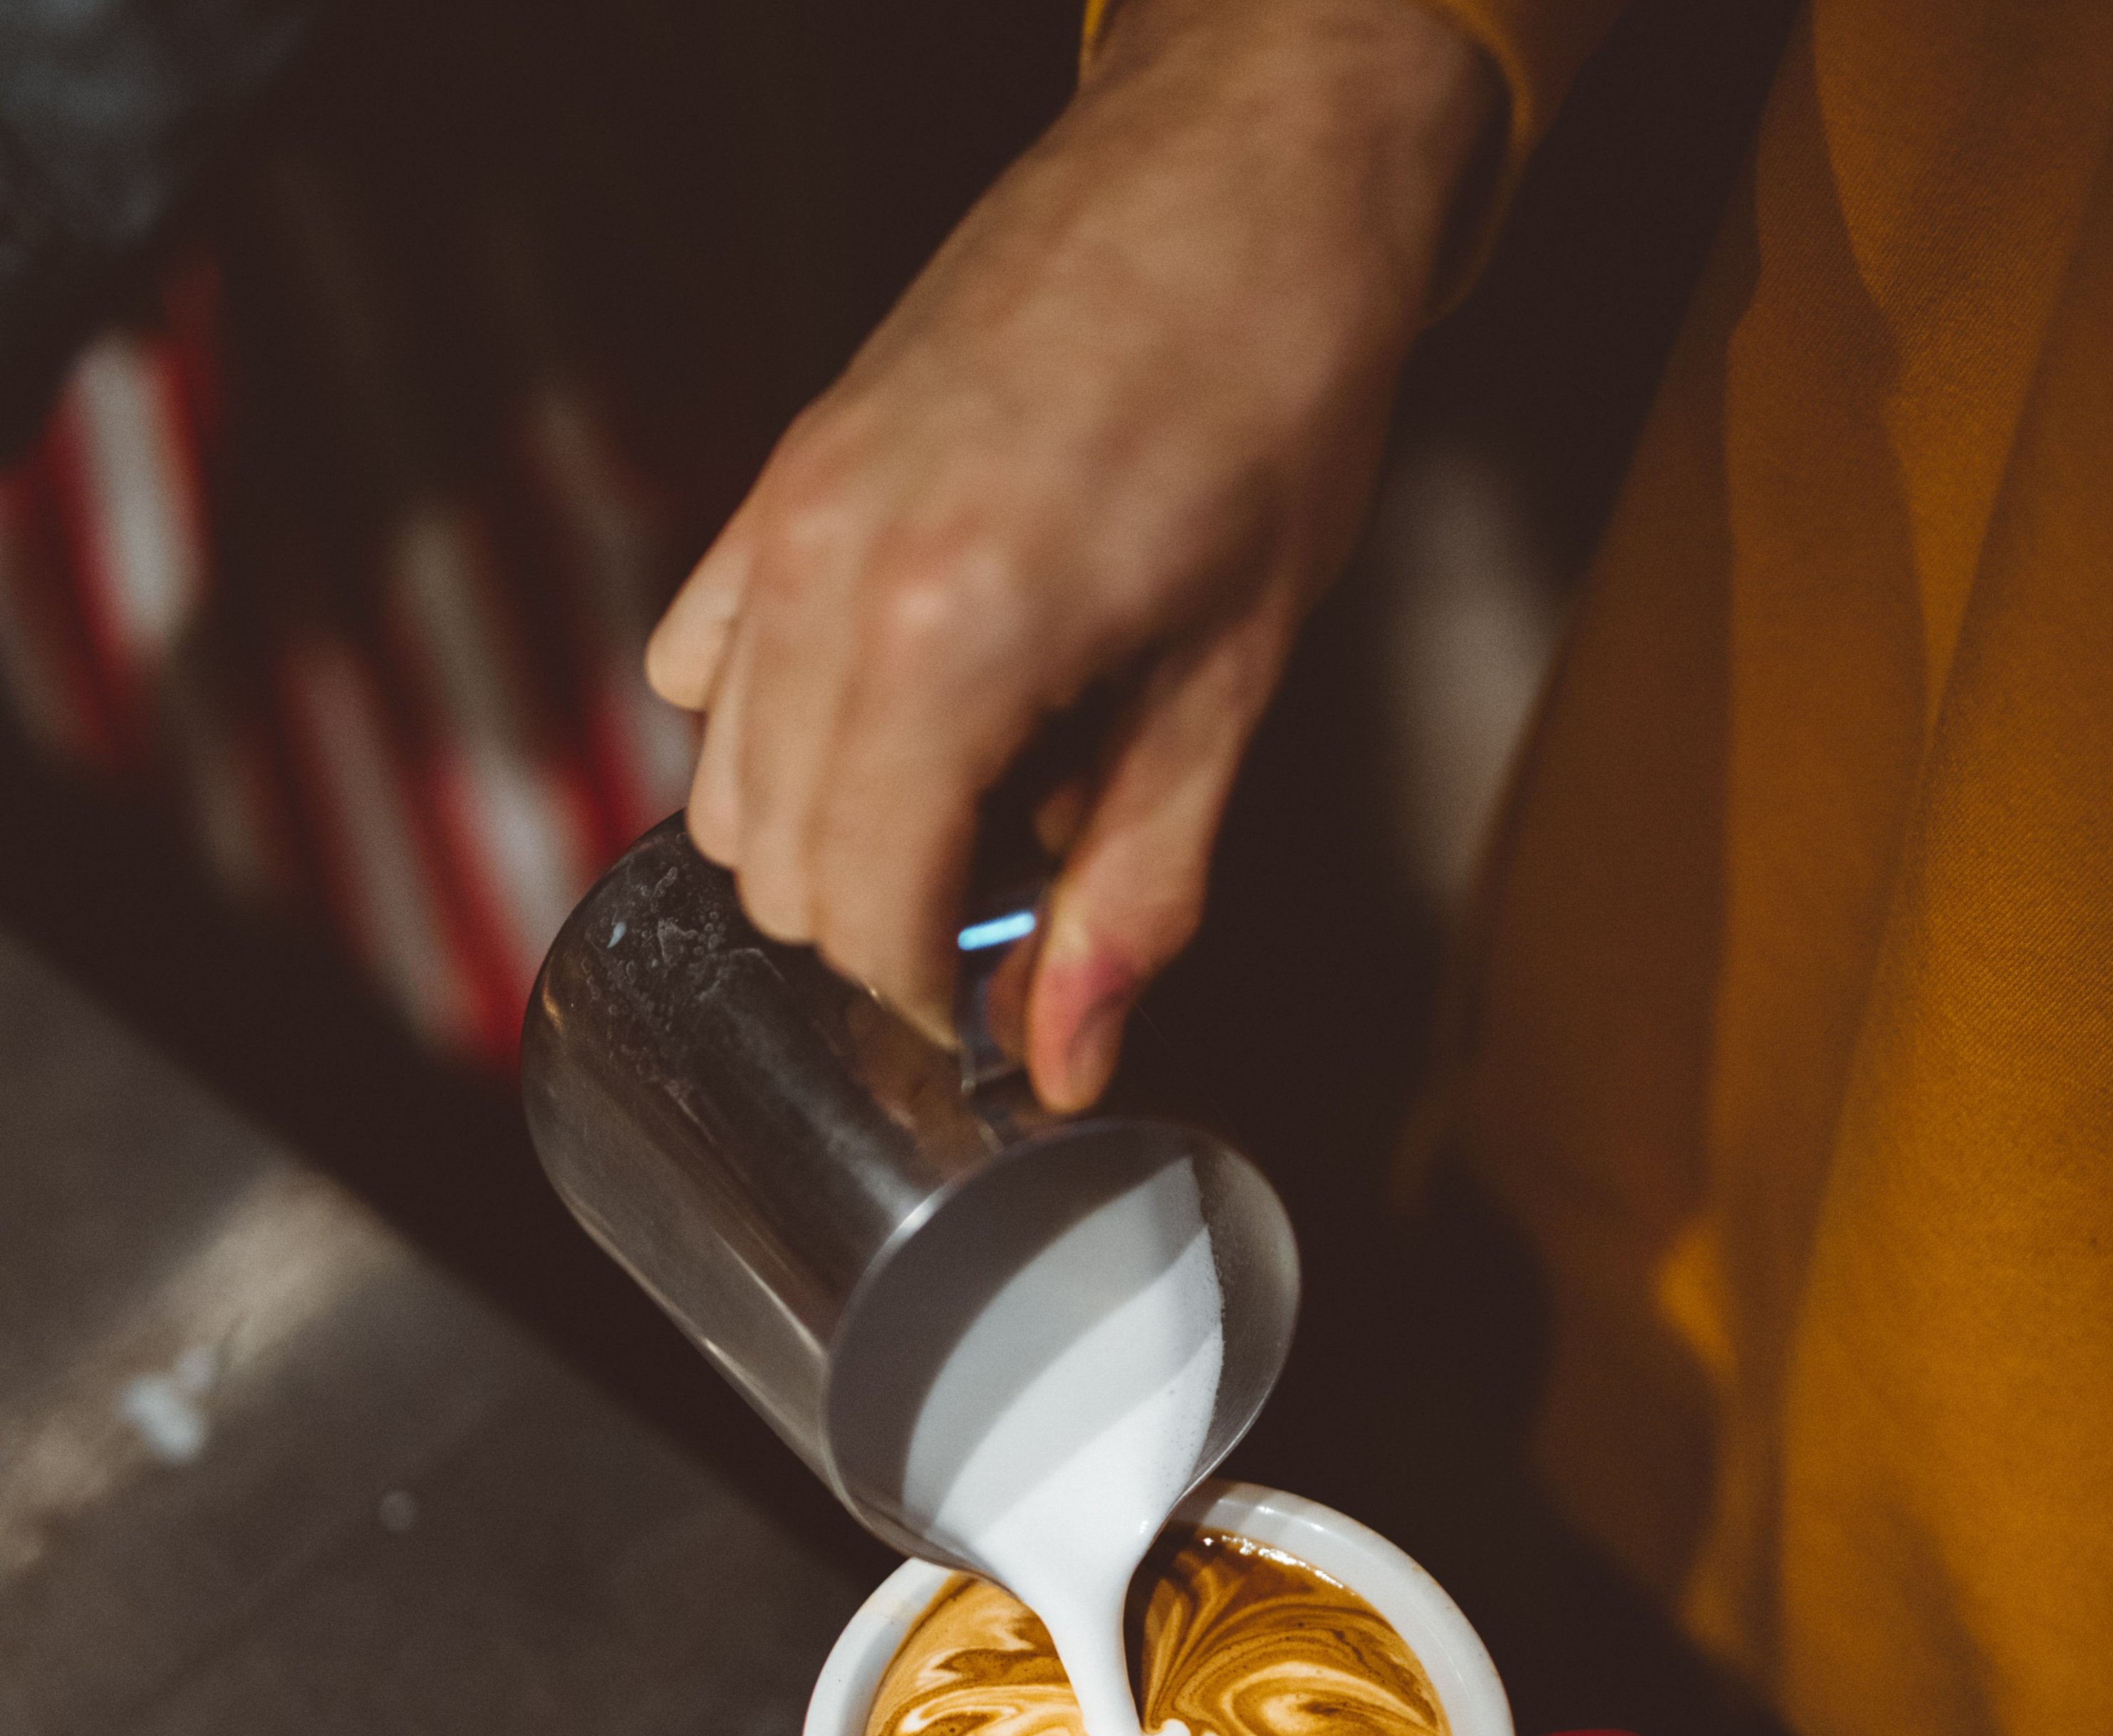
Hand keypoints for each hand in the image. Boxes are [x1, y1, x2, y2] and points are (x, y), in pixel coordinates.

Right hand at [648, 0, 1493, 1108]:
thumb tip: (1071, 1054)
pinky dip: (775, 733)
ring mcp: (788, 514)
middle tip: (1003, 909)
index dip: (930, 995)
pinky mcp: (785, 471)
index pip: (862, 913)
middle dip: (881, 931)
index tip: (997, 1005)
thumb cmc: (1271, 393)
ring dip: (830, 841)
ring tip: (968, 805)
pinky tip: (895, 715)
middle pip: (773, 867)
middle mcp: (830, 576)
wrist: (1246, 170)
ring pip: (723, 778)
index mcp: (951, 639)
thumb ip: (1137, 886)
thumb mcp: (1232, 680)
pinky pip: (707, 662)